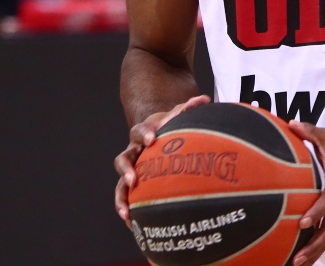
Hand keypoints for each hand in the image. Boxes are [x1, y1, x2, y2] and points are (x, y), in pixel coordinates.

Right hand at [113, 95, 210, 225]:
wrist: (157, 132)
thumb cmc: (172, 125)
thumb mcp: (179, 115)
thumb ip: (189, 107)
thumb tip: (204, 99)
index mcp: (144, 132)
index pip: (141, 130)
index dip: (145, 133)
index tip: (151, 138)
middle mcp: (134, 151)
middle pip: (123, 159)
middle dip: (127, 169)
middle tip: (134, 179)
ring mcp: (133, 168)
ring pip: (121, 184)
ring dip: (121, 197)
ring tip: (126, 213)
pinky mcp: (135, 184)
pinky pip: (127, 198)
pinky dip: (128, 210)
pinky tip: (133, 225)